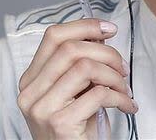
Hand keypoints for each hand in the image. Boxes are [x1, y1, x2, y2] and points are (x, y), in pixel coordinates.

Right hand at [17, 18, 137, 139]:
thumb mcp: (75, 91)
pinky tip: (125, 105)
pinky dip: (120, 97)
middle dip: (107, 53)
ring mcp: (42, 108)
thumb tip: (100, 35)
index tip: (109, 29)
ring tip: (123, 89)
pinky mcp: (59, 123)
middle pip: (71, 48)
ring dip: (114, 76)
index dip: (85, 26)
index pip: (53, 36)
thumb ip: (79, 65)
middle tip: (122, 69)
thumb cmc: (77, 129)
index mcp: (31, 80)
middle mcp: (30, 92)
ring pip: (85, 67)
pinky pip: (98, 94)